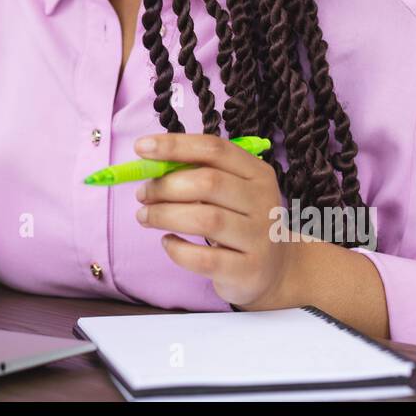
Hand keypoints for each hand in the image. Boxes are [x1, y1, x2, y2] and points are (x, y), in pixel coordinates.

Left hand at [133, 132, 299, 309]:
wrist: (275, 269)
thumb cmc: (239, 222)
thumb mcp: (229, 192)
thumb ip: (197, 174)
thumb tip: (149, 163)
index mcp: (257, 173)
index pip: (215, 149)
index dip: (175, 145)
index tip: (141, 147)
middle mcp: (263, 201)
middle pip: (209, 182)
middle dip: (165, 186)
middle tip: (142, 194)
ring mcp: (259, 237)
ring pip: (206, 219)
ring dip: (164, 215)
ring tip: (144, 216)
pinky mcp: (248, 270)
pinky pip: (204, 259)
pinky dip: (177, 249)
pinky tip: (167, 242)